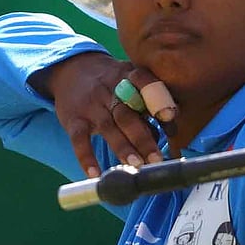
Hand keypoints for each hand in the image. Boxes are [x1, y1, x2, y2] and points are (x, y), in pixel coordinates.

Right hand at [34, 52, 170, 177]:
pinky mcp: (73, 120)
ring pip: (108, 127)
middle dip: (143, 137)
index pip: (144, 83)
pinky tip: (95, 174)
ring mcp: (90, 106)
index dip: (157, 99)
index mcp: (128, 76)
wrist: (72, 70)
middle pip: (128, 114)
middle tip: (157, 159)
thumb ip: (149, 100)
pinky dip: (86, 158)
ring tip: (137, 165)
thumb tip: (172, 129)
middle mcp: (109, 90)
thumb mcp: (130, 79)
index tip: (170, 116)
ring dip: (123, 148)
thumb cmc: (112, 82)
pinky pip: (79, 140)